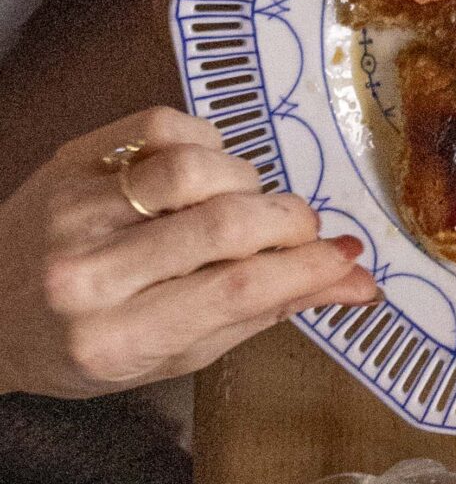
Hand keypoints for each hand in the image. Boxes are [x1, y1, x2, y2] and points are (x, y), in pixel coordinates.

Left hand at [0, 107, 379, 397]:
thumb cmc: (83, 346)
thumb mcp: (169, 355)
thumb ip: (261, 313)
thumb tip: (355, 282)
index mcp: (117, 339)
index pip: (237, 291)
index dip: (308, 268)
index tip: (349, 259)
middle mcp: (90, 274)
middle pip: (224, 226)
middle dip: (289, 222)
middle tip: (307, 230)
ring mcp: (76, 209)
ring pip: (197, 169)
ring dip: (248, 183)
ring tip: (249, 204)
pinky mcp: (73, 160)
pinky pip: (162, 128)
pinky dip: (208, 142)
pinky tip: (210, 170)